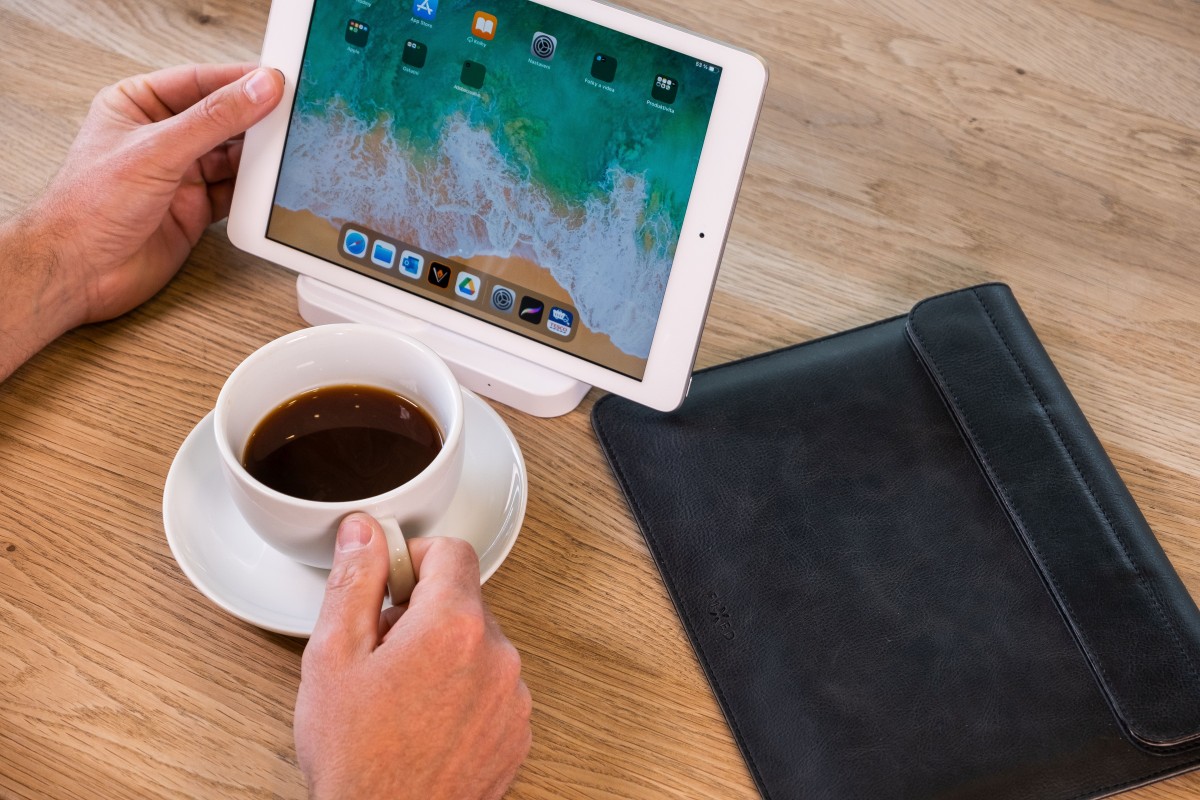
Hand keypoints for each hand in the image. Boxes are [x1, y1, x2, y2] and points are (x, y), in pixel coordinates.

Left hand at [0, 63, 283, 378]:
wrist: (81, 272)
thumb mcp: (157, 150)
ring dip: (257, 159)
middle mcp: (161, 138)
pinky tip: (267, 188)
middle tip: (289, 117)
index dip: (238, 80)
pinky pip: (236, 193)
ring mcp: (180, 175)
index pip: (198, 82)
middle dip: (254, 121)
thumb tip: (256, 90)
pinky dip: (254, 192)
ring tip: (283, 154)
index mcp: (138, 106)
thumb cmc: (88, 208)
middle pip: (221, 119)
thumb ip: (213, 119)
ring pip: (233, 157)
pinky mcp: (196, 208)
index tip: (275, 81)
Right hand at [295, 514, 531, 799]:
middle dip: (422, 614)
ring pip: (478, 645)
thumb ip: (353, 582)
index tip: (390, 582)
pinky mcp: (517, 731)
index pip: (452, 551)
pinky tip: (424, 720)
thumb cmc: (357, 759)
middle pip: (464, 600)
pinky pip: (492, 687)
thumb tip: (363, 534)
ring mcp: (512, 697)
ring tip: (400, 695)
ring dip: (444, 655)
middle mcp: (496, 656)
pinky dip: (463, 692)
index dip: (413, 559)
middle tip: (380, 652)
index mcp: (453, 627)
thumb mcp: (333, 657)